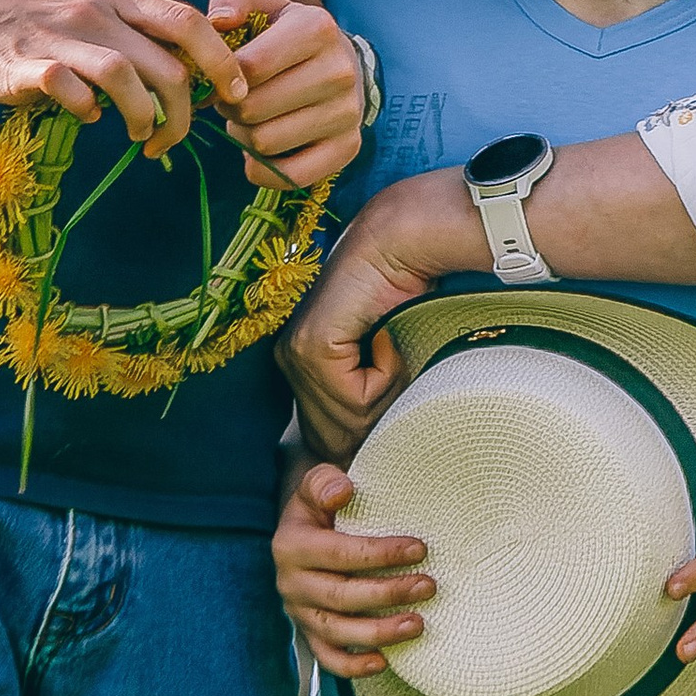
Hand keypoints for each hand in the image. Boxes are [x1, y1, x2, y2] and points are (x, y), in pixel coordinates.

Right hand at [0, 0, 248, 151]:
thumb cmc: (22, 20)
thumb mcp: (83, 11)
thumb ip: (127, 36)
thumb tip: (176, 78)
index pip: (188, 21)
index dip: (222, 60)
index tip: (235, 95)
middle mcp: (94, 11)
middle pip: (168, 61)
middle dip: (186, 109)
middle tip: (171, 138)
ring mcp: (59, 37)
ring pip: (126, 76)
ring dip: (142, 117)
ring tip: (138, 139)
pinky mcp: (23, 66)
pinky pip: (70, 90)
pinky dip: (86, 112)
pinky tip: (84, 119)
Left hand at [210, 0, 367, 189]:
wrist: (342, 62)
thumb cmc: (287, 34)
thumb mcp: (263, 5)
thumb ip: (233, 0)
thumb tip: (219, 20)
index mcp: (317, 28)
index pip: (248, 68)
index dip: (221, 78)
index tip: (221, 77)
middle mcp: (340, 71)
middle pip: (252, 109)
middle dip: (230, 108)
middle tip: (234, 100)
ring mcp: (348, 113)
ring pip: (264, 143)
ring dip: (244, 135)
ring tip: (251, 118)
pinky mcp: (348, 148)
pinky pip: (289, 176)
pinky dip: (264, 169)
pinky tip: (262, 149)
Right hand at [273, 462, 433, 678]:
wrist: (302, 533)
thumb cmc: (320, 508)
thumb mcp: (315, 486)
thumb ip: (324, 482)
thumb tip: (342, 490)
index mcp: (291, 545)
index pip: (339, 552)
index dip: (379, 553)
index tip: (420, 548)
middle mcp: (291, 583)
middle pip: (342, 596)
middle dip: (389, 593)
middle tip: (429, 586)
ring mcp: (299, 613)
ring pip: (337, 632)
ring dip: (379, 632)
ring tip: (418, 624)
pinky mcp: (309, 634)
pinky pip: (328, 658)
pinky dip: (353, 666)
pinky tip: (384, 662)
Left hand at [280, 168, 483, 457]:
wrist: (403, 243)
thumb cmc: (405, 298)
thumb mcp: (386, 360)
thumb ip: (374, 398)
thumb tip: (382, 452)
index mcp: (302, 364)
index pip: (330, 437)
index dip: (369, 427)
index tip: (392, 389)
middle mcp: (290, 360)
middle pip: (339, 436)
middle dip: (379, 413)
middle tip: (395, 362)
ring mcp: (297, 354)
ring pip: (351, 421)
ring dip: (386, 389)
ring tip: (390, 342)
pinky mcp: (313, 348)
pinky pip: (356, 398)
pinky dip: (384, 374)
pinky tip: (385, 335)